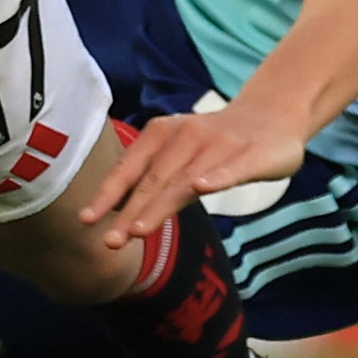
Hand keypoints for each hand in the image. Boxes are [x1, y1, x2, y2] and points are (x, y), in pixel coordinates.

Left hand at [75, 99, 307, 251]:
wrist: (272, 115)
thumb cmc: (216, 143)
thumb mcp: (178, 154)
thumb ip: (151, 178)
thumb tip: (112, 207)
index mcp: (163, 135)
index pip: (130, 168)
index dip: (108, 194)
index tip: (85, 220)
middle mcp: (186, 136)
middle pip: (154, 180)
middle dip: (130, 212)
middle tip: (111, 241)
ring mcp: (220, 145)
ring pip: (186, 180)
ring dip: (160, 204)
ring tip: (139, 229)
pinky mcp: (253, 154)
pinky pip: (232, 168)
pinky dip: (216, 177)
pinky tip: (202, 188)